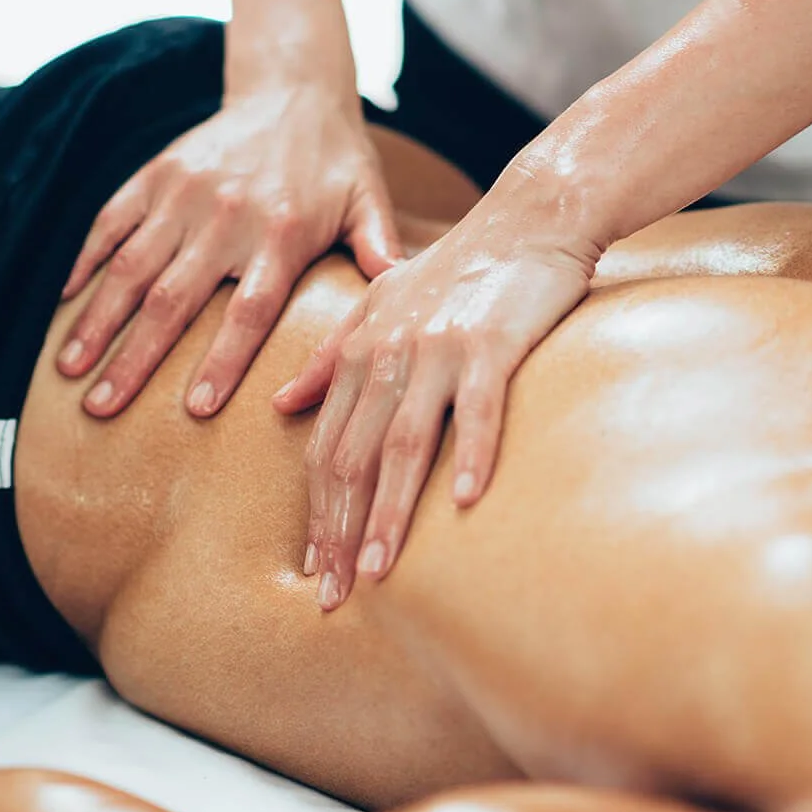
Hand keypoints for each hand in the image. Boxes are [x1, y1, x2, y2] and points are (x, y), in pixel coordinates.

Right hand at [57, 86, 404, 418]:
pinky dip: (83, 263)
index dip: (221, 360)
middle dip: (132, 359)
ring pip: (130, 267)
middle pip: (172, 300)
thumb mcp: (368, 201)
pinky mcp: (155, 174)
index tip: (195, 409)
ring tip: (67, 371)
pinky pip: (110, 222)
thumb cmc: (336, 161)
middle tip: (101, 409)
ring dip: (96, 322)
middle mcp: (226, 216)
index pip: (248, 312)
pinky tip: (62, 306)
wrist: (291, 87)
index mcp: (282, 234)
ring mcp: (182, 194)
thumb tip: (400, 299)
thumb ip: (379, 250)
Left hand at [273, 211, 595, 609]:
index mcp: (359, 352)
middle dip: (339, 532)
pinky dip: (470, 456)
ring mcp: (440, 351)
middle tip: (335, 595)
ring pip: (404, 444)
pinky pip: (479, 410)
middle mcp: (389, 355)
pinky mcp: (492, 344)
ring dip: (388, 512)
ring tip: (378, 571)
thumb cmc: (458, 267)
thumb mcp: (378, 304)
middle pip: (353, 457)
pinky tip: (463, 504)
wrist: (528, 216)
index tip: (313, 569)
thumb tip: (283, 404)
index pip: (326, 446)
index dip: (316, 512)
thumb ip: (329, 356)